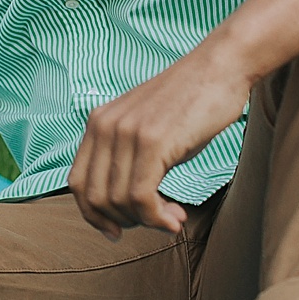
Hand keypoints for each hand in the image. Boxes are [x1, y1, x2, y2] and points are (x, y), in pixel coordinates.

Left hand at [66, 46, 253, 238]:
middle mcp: (104, 126)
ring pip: (118, 201)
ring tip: (174, 219)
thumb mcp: (147, 129)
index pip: (78, 183)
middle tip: (155, 224)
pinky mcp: (152, 141)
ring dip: (147, 222)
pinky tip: (177, 219)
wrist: (220, 67)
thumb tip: (124, 207)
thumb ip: (128, 157)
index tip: (117, 232)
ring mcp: (126, 133)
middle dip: (122, 222)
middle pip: (93, 197)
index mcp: (98, 123)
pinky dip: (156, 218)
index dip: (93, 215)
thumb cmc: (191, 104)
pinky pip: (140, 197)